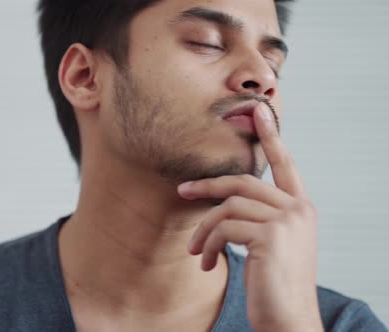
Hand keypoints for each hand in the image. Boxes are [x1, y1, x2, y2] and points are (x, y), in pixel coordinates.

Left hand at [177, 104, 323, 331]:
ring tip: (195, 251)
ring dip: (204, 230)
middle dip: (207, 186)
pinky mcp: (270, 235)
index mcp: (300, 208)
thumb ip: (256, 219)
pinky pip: (223, 227)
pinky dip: (208, 244)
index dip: (270, 137)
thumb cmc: (273, 285)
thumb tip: (223, 204)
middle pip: (242, 182)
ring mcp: (286, 221)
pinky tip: (206, 263)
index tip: (258, 111)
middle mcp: (298, 209)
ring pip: (227, 207)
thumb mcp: (268, 246)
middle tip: (182, 190)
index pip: (285, 165)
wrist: (287, 320)